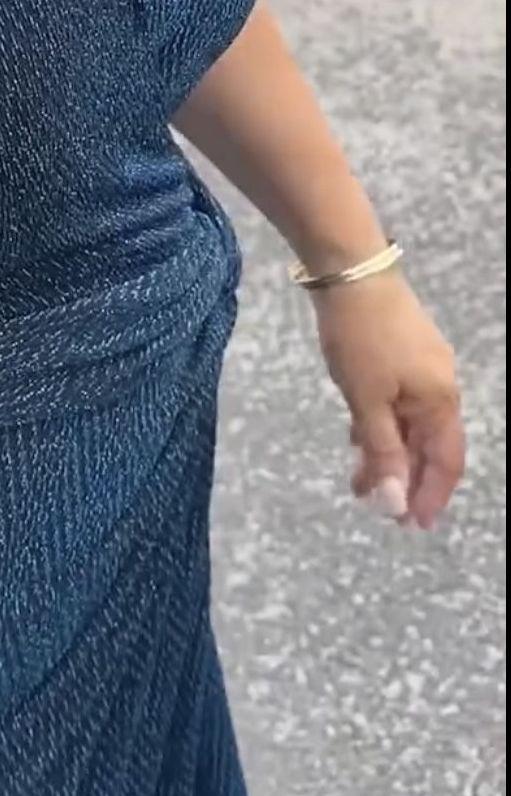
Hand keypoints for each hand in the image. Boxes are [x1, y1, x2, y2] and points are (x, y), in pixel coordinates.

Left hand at [315, 271, 464, 529]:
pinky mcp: (402, 350)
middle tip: (376, 507)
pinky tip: (357, 434)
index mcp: (440, 400)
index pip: (445, 461)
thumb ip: (382, 451)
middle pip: (428, 444)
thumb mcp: (367, 401)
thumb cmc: (361, 338)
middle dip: (403, 477)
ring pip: (409, 422)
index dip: (431, 496)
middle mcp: (440, 385)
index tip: (412, 525)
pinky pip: (397, 401)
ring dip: (386, 451)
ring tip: (358, 478)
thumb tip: (395, 504)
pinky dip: (380, 423)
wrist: (350, 270)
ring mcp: (422, 366)